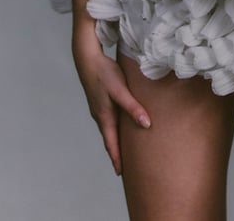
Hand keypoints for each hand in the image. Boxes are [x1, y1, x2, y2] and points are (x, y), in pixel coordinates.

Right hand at [72, 25, 150, 175]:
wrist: (87, 59)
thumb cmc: (104, 74)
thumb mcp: (121, 91)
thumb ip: (133, 107)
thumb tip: (146, 124)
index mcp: (105, 117)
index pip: (111, 144)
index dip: (117, 159)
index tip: (121, 173)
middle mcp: (100, 116)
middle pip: (109, 139)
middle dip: (116, 153)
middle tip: (124, 167)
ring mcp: (99, 108)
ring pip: (109, 129)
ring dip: (115, 140)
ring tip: (124, 149)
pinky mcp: (100, 100)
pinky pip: (109, 119)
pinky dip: (115, 128)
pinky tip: (121, 124)